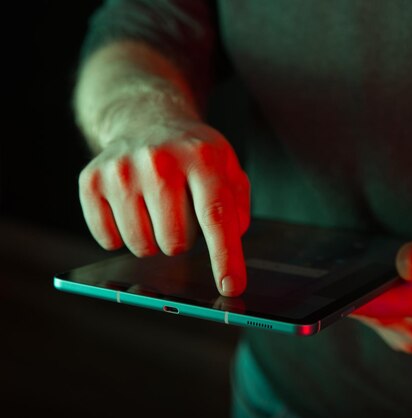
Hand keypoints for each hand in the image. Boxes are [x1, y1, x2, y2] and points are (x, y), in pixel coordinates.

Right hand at [78, 119, 249, 295]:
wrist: (145, 119)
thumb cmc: (192, 153)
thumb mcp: (227, 167)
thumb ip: (238, 204)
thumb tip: (231, 240)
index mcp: (201, 157)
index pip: (215, 216)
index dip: (224, 257)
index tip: (231, 287)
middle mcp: (159, 160)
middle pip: (176, 241)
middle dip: (184, 240)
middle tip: (181, 213)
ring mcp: (121, 170)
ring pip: (142, 246)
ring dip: (154, 240)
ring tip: (158, 210)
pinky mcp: (91, 180)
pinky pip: (109, 240)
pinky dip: (123, 236)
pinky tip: (132, 209)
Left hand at [352, 225, 411, 352]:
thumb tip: (402, 266)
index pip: (374, 305)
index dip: (345, 294)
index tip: (324, 284)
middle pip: (367, 311)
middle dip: (355, 288)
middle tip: (349, 263)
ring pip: (371, 315)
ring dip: (366, 294)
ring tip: (373, 269)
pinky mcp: (408, 336)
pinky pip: (379, 318)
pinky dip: (375, 301)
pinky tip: (381, 283)